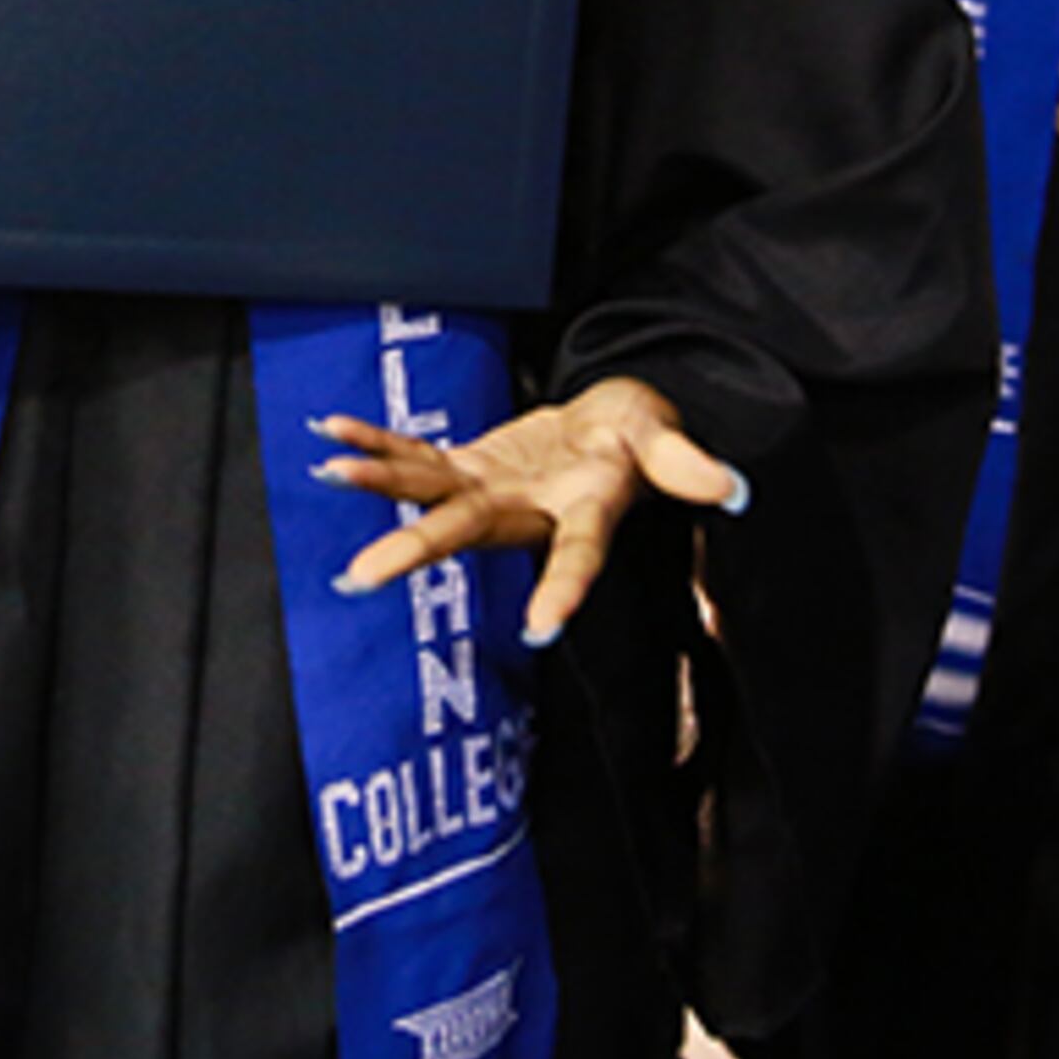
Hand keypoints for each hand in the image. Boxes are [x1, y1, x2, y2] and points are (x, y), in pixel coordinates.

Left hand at [315, 377, 744, 647]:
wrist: (606, 429)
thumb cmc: (639, 436)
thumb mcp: (665, 437)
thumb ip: (684, 463)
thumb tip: (731, 488)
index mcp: (584, 511)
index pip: (578, 555)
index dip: (564, 589)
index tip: (541, 629)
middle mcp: (526, 512)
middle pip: (469, 533)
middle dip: (414, 549)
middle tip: (359, 576)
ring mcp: (490, 491)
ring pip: (428, 492)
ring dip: (377, 484)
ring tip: (327, 475)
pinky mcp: (469, 466)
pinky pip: (416, 453)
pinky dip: (375, 442)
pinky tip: (328, 434)